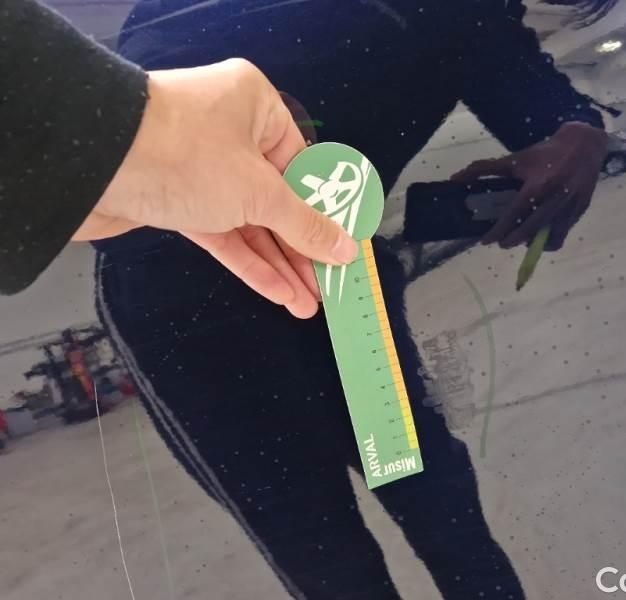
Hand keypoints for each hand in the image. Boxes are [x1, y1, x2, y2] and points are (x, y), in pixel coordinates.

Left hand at [73, 59, 356, 318]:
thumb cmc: (187, 155)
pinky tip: (276, 293)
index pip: (301, 164)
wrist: (89, 161)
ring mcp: (200, 168)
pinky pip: (221, 233)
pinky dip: (247, 262)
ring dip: (278, 263)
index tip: (343, 246)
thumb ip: (305, 225)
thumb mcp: (260, 193)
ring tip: (307, 304)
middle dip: (301, 248)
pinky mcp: (175, 199)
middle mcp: (229, 132)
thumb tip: (347, 249)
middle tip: (327, 287)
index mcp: (255, 107)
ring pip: (250, 221)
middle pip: (277, 198)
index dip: (324, 209)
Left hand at [451, 122, 607, 248]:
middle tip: (501, 243)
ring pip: (549, 237)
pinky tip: (539, 235)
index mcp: (538, 185)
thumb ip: (484, 169)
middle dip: (512, 241)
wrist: (584, 145)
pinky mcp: (580, 211)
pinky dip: (549, 240)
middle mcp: (555, 198)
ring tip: (521, 238)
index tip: (485, 241)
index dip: (498, 230)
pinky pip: (562, 234)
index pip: (514, 214)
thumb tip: (456, 178)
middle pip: (530, 230)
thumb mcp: (515, 159)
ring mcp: (570, 207)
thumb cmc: (546, 153)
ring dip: (531, 243)